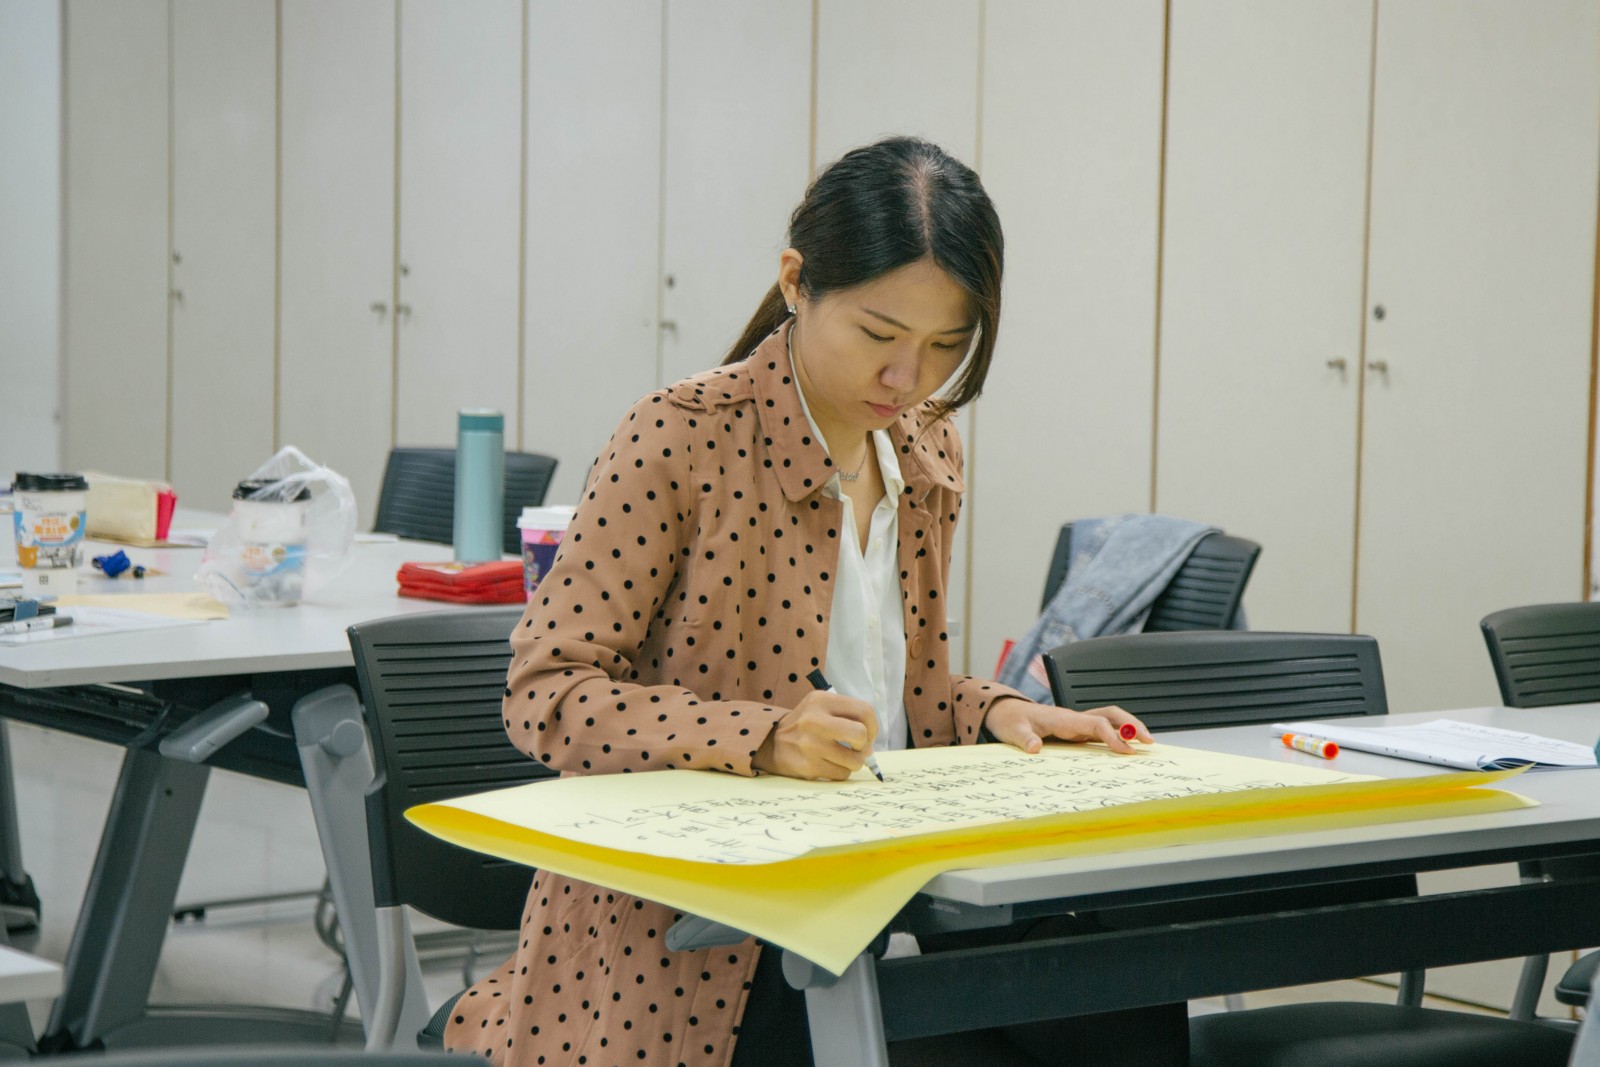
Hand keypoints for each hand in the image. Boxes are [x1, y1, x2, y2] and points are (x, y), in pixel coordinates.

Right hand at [753, 691, 878, 780]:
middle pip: (861, 734)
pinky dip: (841, 771)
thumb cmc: (805, 724)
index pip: (864, 710)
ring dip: (854, 762)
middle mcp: (815, 721)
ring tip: (843, 757)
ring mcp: (811, 745)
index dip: (873, 725)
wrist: (770, 742)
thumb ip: (847, 716)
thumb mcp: (821, 706)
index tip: (868, 734)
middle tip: (858, 747)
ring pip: (854, 760)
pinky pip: (841, 774)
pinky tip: (830, 764)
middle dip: (865, 745)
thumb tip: (870, 745)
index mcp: (821, 701)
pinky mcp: (808, 766)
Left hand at [982, 697, 1150, 754]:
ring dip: (1129, 728)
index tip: (1126, 750)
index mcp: (1062, 718)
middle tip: (1149, 741)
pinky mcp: (1076, 731)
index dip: (1112, 735)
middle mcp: (1074, 718)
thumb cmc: (1010, 719)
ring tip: (1146, 743)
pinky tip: (1127, 748)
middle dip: (1131, 724)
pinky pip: (1102, 730)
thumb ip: (1023, 738)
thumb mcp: (1012, 730)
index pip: (1095, 723)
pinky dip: (1117, 736)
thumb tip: (1035, 748)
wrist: (1004, 712)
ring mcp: (1077, 723)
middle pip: (1110, 714)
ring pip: (1109, 720)